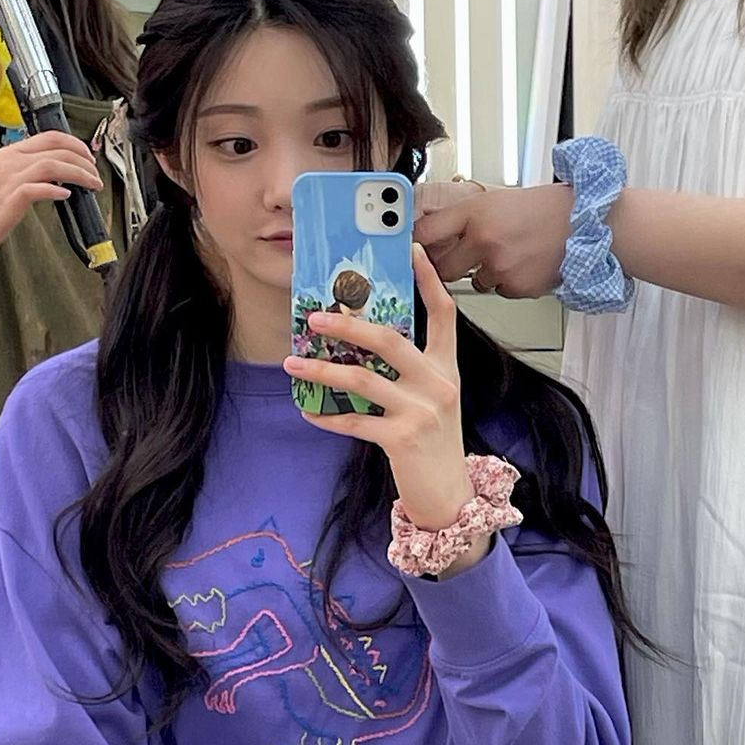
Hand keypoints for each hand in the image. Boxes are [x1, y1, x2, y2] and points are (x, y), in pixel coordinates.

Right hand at [0, 131, 103, 262]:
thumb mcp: (9, 180)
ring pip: (52, 164)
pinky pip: (37, 188)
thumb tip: (59, 176)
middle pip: (56, 149)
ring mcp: (10, 179)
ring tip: (93, 184)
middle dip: (84, 160)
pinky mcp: (10, 200)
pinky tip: (66, 195)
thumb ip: (31, 173)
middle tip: (97, 175)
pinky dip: (55, 190)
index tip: (89, 158)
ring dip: (79, 173)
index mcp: (11, 153)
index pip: (50, 137)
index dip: (76, 144)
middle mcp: (11, 161)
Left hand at [285, 244, 488, 573]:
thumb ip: (409, 372)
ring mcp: (421, 411)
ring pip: (363, 378)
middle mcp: (438, 384)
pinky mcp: (402, 439)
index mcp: (446, 369)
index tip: (410, 248)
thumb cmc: (436, 445)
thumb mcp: (432, 401)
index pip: (444, 314)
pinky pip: (353, 420)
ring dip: (322, 368)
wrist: (451, 497)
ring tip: (294, 361)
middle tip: (316, 316)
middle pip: (390, 340)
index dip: (429, 278)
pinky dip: (326, 415)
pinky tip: (308, 410)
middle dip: (348, 325)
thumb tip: (363, 345)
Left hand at [413, 183, 572, 298]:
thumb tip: (437, 231)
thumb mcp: (498, 200)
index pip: (427, 232)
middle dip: (449, 265)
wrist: (585, 224)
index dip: (417, 242)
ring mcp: (500, 267)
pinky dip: (509, 281)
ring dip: (486, 272)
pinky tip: (525, 263)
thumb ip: (466, 217)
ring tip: (510, 252)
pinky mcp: (516, 287)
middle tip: (463, 256)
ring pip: (475, 282)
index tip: (412, 248)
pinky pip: (500, 290)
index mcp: (475, 212)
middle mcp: (483, 240)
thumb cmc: (545, 209)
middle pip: (443, 268)